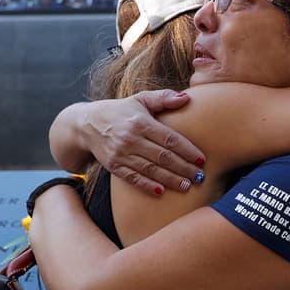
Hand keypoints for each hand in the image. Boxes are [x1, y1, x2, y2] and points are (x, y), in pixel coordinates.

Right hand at [80, 90, 205, 195]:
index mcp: (141, 122)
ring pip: (150, 170)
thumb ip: (163, 98)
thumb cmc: (120, 111)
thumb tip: (186, 98)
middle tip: (200, 177)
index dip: (187, 150)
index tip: (202, 160)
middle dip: (184, 168)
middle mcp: (131, 138)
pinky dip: (147, 186)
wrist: (87, 124)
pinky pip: (133, 178)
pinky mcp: (113, 166)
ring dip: (170, 180)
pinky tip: (162, 192)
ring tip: (187, 186)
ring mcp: (121, 154)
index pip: (169, 138)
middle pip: (163, 157)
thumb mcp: (140, 99)